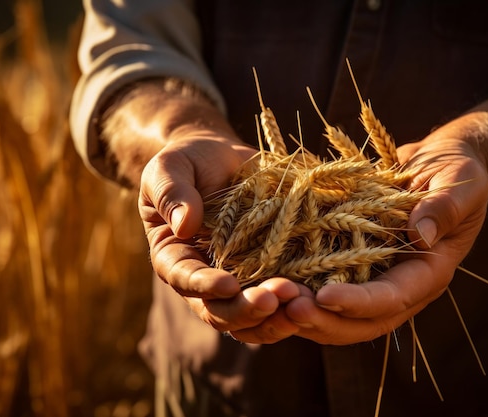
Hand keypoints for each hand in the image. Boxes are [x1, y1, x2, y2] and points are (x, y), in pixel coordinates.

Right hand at [138, 129, 306, 342]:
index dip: (204, 286)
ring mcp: (239, 280)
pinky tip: (316, 298)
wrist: (224, 158)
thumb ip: (171, 193)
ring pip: (251, 319)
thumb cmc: (190, 161)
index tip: (228, 284)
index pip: (184, 279)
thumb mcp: (170, 167)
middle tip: (274, 299)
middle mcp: (204, 279)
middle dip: (246, 310)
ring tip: (300, 303)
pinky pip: (280, 302)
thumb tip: (184, 225)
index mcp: (174, 257)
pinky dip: (295, 306)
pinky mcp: (269, 274)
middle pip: (220, 311)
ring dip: (275, 318)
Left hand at [282, 124, 487, 344]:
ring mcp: (376, 279)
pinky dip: (301, 293)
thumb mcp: (459, 182)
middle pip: (362, 322)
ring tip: (272, 300)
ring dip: (307, 314)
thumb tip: (420, 236)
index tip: (325, 296)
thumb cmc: (455, 169)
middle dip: (325, 320)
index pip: (393, 298)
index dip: (359, 302)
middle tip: (288, 308)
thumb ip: (444, 208)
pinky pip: (327, 290)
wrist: (439, 162)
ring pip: (340, 316)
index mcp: (429, 272)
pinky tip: (272, 285)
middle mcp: (401, 285)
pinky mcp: (355, 266)